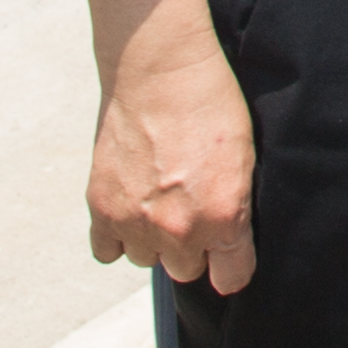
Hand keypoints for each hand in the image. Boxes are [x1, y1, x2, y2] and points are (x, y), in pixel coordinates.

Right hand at [73, 0, 255, 294]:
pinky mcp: (101, 207)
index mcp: (223, 216)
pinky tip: (132, 207)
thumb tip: (232, 240)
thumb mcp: (246, 157)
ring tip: (162, 200)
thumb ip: (237, 207)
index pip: (232, 279)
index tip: (231, 256)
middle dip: (193, 247)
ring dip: (155, 239)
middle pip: (186, 270)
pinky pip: (108, 250)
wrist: (161, 68)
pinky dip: (118, 234)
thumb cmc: (213, 103)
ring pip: (147, 259)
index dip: (233, 266)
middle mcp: (178, 228)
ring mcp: (135, 221)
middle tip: (193, 210)